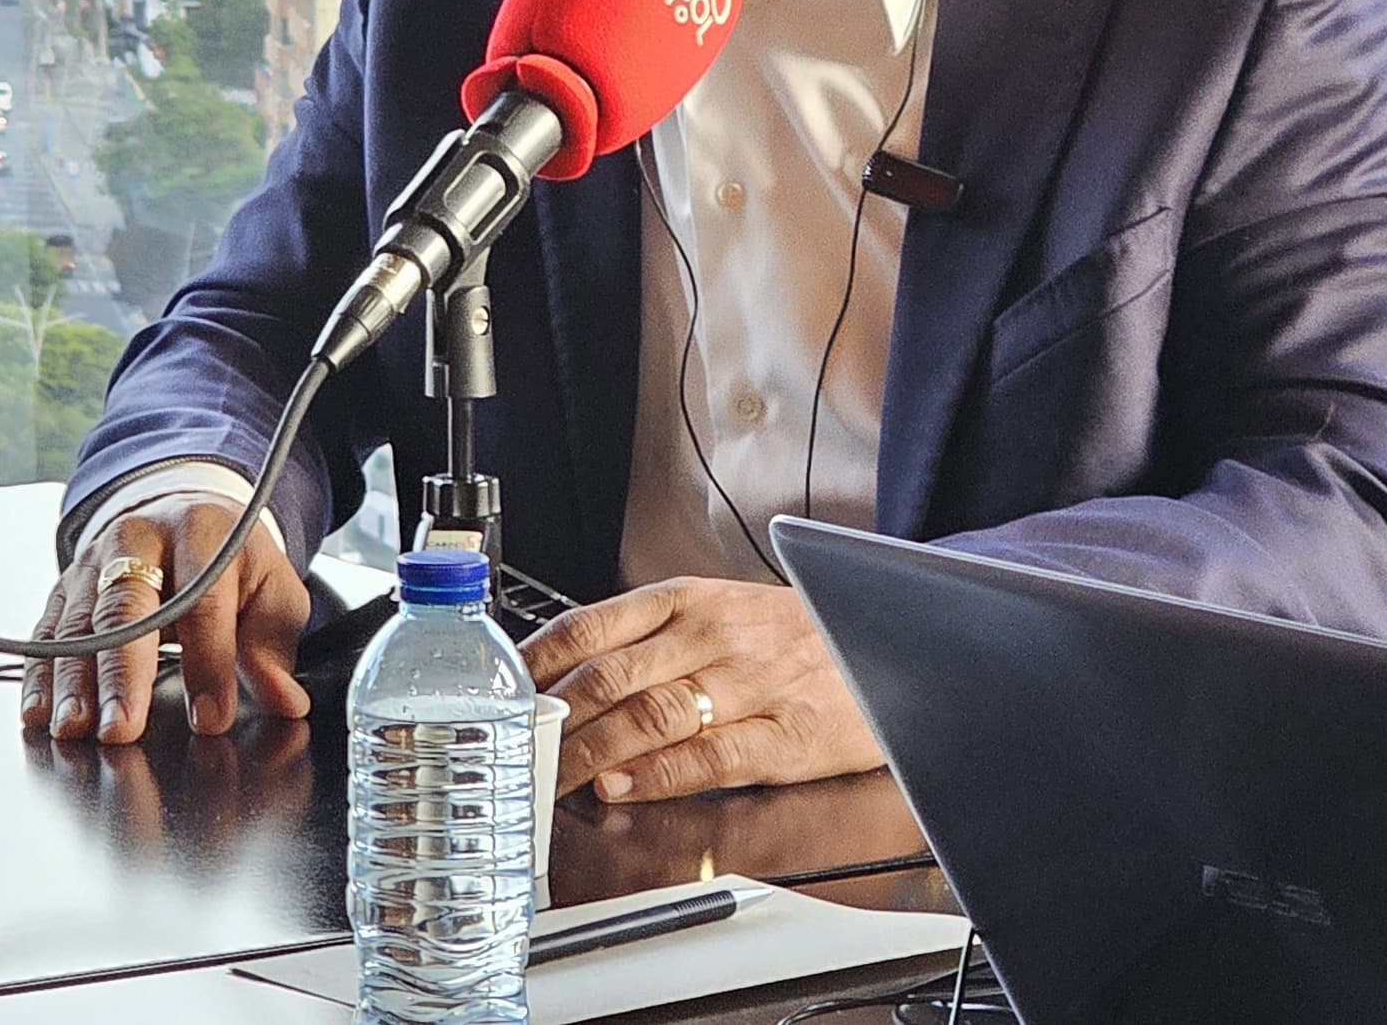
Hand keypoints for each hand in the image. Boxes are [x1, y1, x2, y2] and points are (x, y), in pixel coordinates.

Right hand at [21, 496, 310, 743]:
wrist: (177, 507)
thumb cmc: (229, 559)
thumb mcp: (271, 589)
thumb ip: (274, 646)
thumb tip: (285, 701)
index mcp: (201, 533)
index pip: (203, 601)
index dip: (208, 662)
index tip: (211, 717)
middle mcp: (139, 541)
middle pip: (126, 606)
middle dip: (122, 673)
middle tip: (122, 727)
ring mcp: (94, 563)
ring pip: (78, 623)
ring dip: (73, 681)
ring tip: (75, 729)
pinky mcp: (64, 587)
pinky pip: (46, 632)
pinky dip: (40, 675)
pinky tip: (39, 712)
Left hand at [523, 577, 880, 802]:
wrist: (888, 642)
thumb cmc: (793, 636)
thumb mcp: (718, 612)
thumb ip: (649, 639)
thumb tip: (566, 674)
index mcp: (687, 599)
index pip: (591, 625)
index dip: (536, 662)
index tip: (498, 694)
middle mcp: (712, 635)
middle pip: (609, 677)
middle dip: (552, 723)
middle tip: (514, 753)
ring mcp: (748, 684)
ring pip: (649, 716)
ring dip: (591, 753)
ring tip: (553, 779)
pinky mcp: (783, 734)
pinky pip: (709, 756)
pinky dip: (659, 774)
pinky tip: (624, 786)